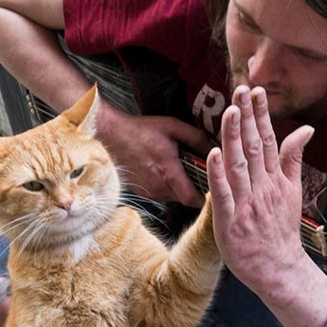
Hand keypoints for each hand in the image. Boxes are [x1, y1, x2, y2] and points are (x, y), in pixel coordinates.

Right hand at [93, 104, 210, 206]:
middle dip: (194, 189)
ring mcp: (149, 192)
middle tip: (197, 174)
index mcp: (169, 172)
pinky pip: (162, 195)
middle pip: (185, 199)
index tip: (211, 188)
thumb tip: (215, 147)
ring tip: (180, 169)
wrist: (111, 137)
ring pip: (174, 197)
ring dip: (180, 187)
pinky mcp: (142, 193)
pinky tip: (165, 171)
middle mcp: (159, 187)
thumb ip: (196, 137)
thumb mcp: (173, 126)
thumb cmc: (142, 130)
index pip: (192, 199)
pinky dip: (167, 186)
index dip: (204, 198)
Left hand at [205, 85, 313, 294]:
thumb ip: (294, 158)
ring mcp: (246, 204)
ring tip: (231, 112)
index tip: (256, 91)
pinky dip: (218, 174)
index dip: (261, 114)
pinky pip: (222, 194)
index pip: (268, 140)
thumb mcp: (293, 191)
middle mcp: (262, 188)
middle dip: (247, 116)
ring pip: (238, 165)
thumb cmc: (281, 230)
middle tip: (241, 89)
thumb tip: (306, 129)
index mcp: (275, 179)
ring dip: (234, 138)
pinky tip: (213, 153)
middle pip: (253, 146)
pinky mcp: (229, 222)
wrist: (278, 269)